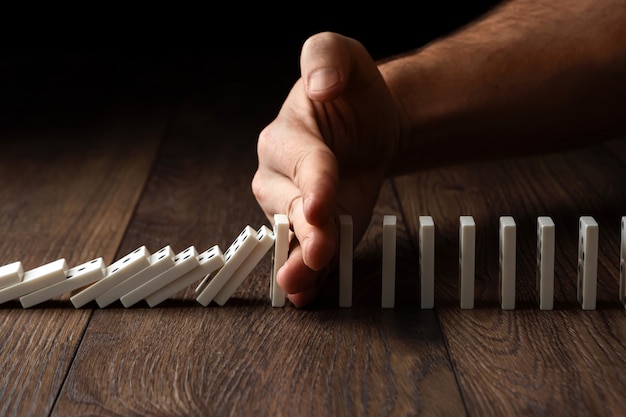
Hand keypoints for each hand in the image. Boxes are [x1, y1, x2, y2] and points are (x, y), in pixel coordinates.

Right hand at [252, 32, 402, 306]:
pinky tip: (306, 294)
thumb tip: (321, 85)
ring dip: (297, 260)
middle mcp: (280, 175)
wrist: (370, 127)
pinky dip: (306, 275)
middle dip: (305, 229)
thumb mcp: (342, 56)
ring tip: (303, 282)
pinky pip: (305, 252)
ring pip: (291, 235)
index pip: (299, 160)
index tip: (320, 205)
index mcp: (286, 134)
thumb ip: (326, 58)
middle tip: (320, 251)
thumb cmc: (352, 91)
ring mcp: (295, 206)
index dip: (311, 182)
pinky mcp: (316, 228)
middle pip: (287, 205)